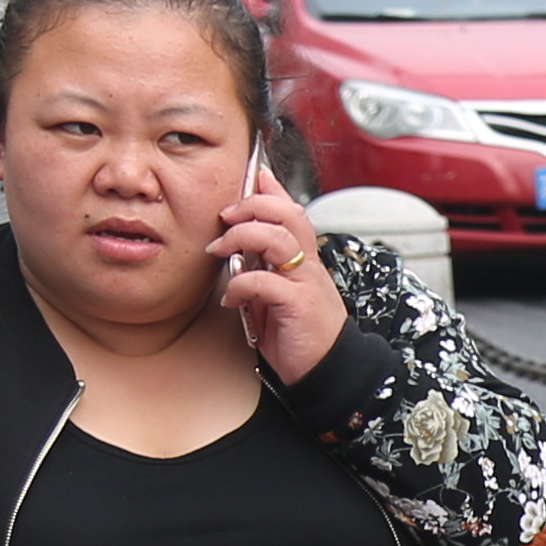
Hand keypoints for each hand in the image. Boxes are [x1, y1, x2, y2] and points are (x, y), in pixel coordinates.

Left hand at [209, 166, 344, 382]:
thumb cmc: (298, 331)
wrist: (325, 370)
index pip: (291, 209)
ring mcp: (306, 282)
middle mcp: (309, 264)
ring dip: (241, 238)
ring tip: (220, 252)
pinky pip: (264, 281)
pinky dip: (239, 285)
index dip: (270, 188)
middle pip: (287, 213)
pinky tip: (231, 297)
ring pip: (277, 238)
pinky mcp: (298, 304)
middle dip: (251, 206)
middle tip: (225, 218)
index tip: (250, 176)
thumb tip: (237, 245)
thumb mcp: (276, 291)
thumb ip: (261, 265)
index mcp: (305, 258)